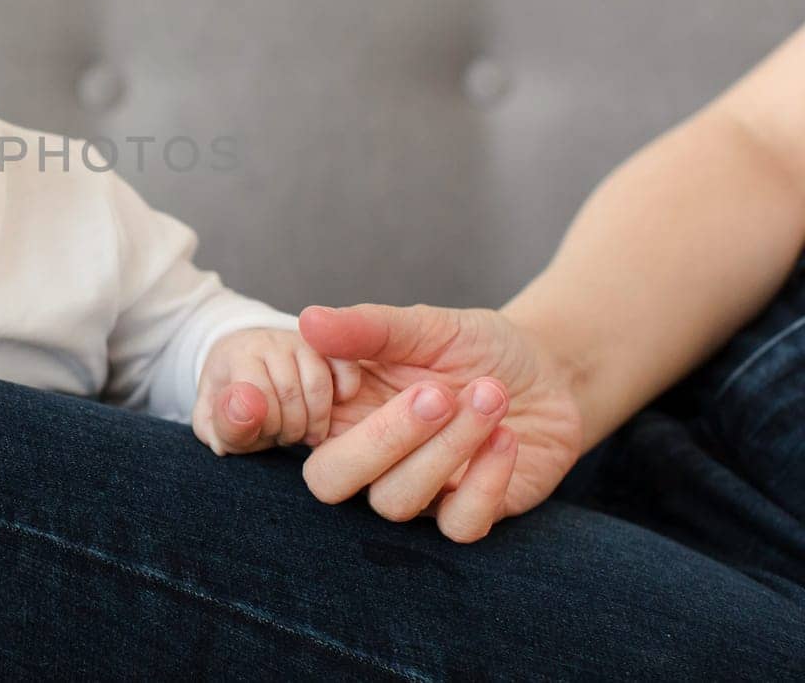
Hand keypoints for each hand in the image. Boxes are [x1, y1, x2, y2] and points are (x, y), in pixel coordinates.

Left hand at [192, 327, 363, 454]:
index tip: (263, 433)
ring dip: (317, 420)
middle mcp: (269, 341)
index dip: (265, 424)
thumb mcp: (216, 423)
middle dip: (291, 428)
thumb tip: (249, 409)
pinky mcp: (329, 346)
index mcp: (237, 355)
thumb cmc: (234, 404)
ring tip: (306, 432)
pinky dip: (345, 392)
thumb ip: (225, 422)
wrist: (247, 372)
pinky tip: (334, 406)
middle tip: (285, 438)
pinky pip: (345, 365)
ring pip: (319, 383)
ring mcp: (302, 341)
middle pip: (290, 391)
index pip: (257, 392)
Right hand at [296, 304, 584, 542]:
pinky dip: (485, 482)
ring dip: (446, 448)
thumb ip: (367, 328)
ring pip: (396, 501)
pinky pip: (459, 524)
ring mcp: (415, 493)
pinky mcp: (465, 515)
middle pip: (330, 481)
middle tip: (438, 393)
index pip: (296, 427)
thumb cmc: (474, 346)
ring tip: (491, 396)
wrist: (548, 371)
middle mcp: (368, 460)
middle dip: (381, 440)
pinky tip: (506, 437)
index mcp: (343, 412)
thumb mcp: (425, 326)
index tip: (349, 378)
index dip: (301, 412)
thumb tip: (309, 319)